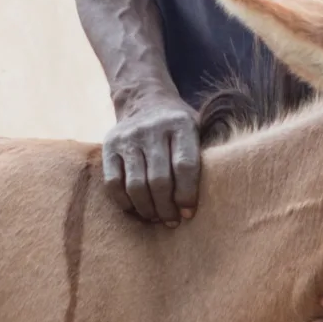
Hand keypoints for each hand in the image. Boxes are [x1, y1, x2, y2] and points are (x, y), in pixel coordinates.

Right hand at [100, 98, 200, 225]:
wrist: (144, 100)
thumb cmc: (177, 126)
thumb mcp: (197, 129)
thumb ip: (204, 156)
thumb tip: (213, 199)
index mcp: (181, 124)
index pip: (185, 166)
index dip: (187, 195)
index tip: (188, 212)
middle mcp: (152, 129)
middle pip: (159, 180)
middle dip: (166, 208)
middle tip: (172, 221)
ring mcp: (128, 137)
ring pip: (136, 185)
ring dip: (147, 209)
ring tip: (155, 218)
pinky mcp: (109, 146)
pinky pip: (113, 183)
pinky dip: (124, 202)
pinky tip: (136, 209)